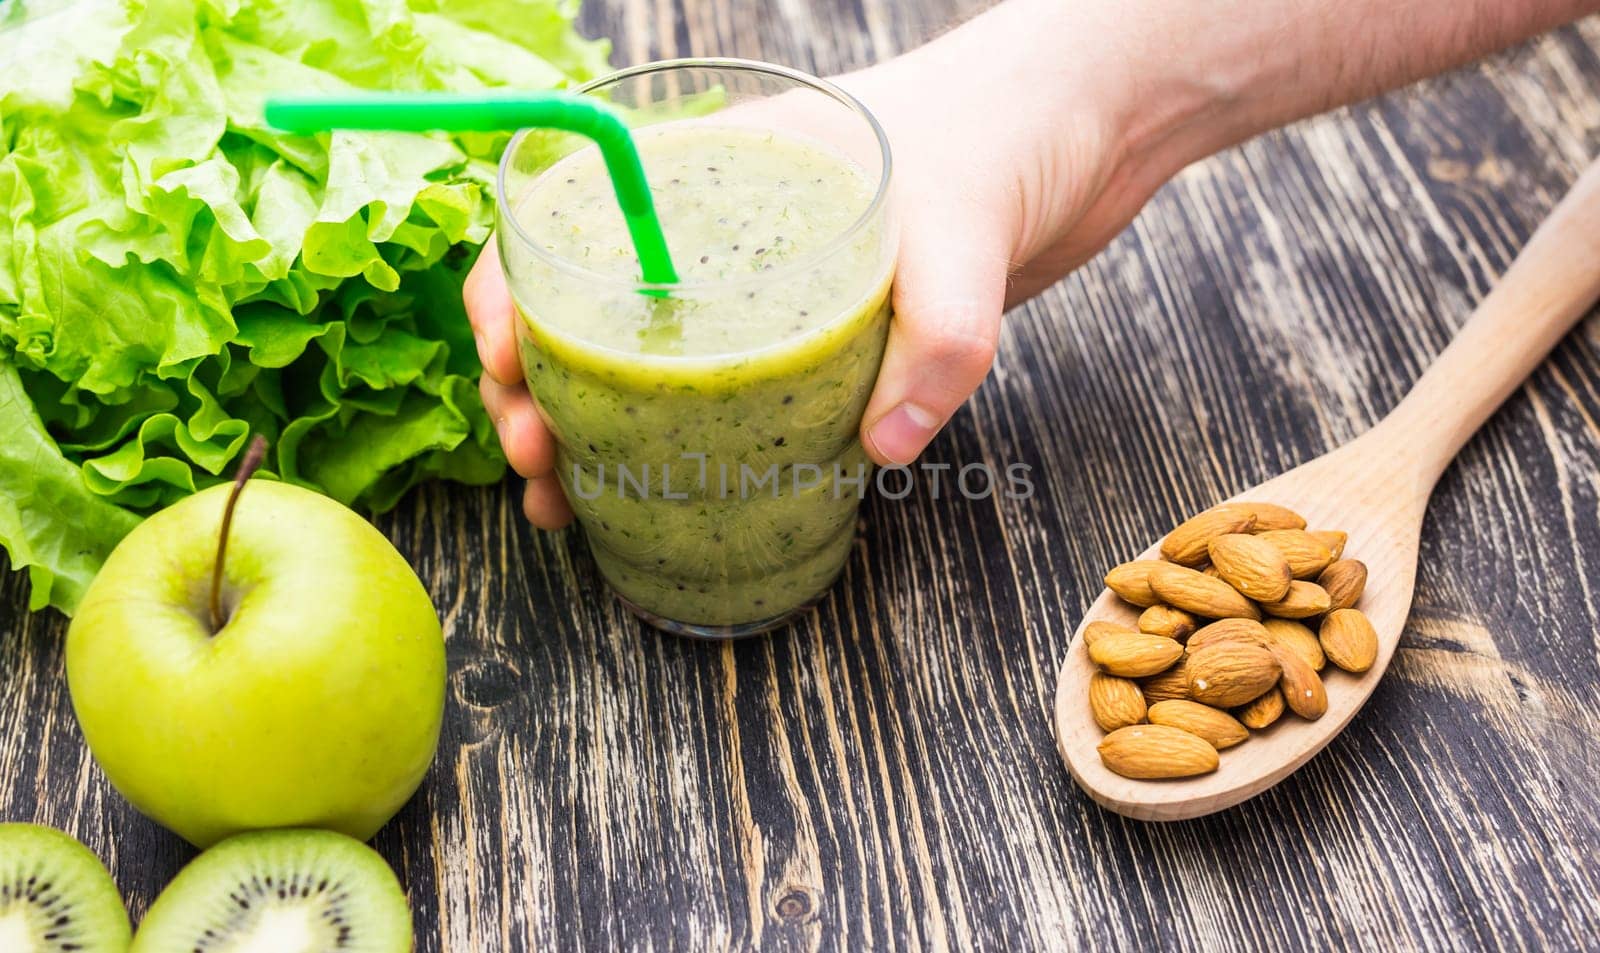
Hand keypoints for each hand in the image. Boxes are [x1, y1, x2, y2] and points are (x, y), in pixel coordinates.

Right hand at [464, 1, 1163, 526]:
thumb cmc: (1009, 127)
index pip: (574, 219)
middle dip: (536, 385)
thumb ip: (934, 337)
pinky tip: (658, 490)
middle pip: (591, 308)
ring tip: (562, 498)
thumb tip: (880, 448)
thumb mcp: (962, 224)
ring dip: (593, 429)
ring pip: (651, 361)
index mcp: (723, 169)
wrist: (1092, 124)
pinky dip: (685, 442)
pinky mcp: (828, 334)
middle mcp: (728, 230)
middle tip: (537, 461)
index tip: (505, 370)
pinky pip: (732, 391)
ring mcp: (772, 286)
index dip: (513, 293)